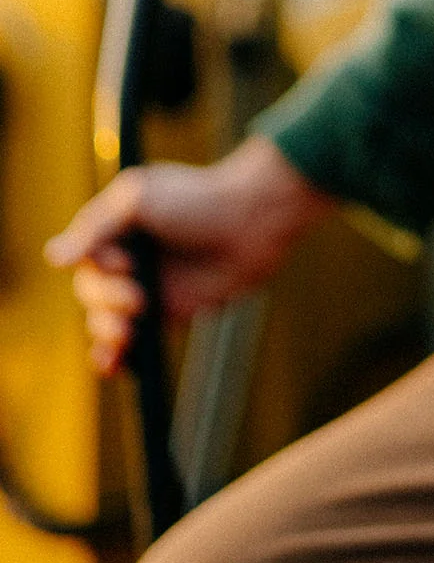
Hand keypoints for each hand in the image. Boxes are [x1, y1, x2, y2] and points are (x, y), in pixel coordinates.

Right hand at [44, 133, 333, 375]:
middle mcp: (125, 258)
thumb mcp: (139, 198)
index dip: (99, 270)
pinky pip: (132, 340)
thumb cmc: (197, 197)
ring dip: (107, 332)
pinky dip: (115, 356)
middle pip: (90, 295)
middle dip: (107, 302)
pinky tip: (111, 366)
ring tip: (128, 331)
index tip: (128, 265)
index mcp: (113, 228)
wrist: (253, 219)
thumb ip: (95, 227)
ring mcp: (144, 286)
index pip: (83, 260)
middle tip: (139, 298)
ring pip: (104, 321)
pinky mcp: (166, 312)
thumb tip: (52, 257)